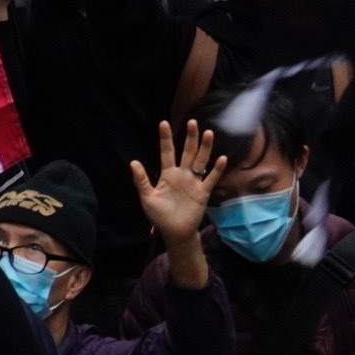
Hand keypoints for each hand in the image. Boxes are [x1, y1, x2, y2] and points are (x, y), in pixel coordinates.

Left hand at [131, 120, 223, 248]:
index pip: (166, 153)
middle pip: (187, 152)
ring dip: (205, 148)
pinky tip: (221, 159)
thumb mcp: (147, 198)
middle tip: (192, 122)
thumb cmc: (159, 215)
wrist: (175, 231)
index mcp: (167, 175)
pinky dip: (216, 169)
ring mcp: (194, 182)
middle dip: (189, 138)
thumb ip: (141, 180)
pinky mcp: (203, 192)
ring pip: (200, 161)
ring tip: (208, 133)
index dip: (165, 139)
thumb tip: (133, 162)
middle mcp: (182, 174)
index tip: (163, 123)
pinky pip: (211, 178)